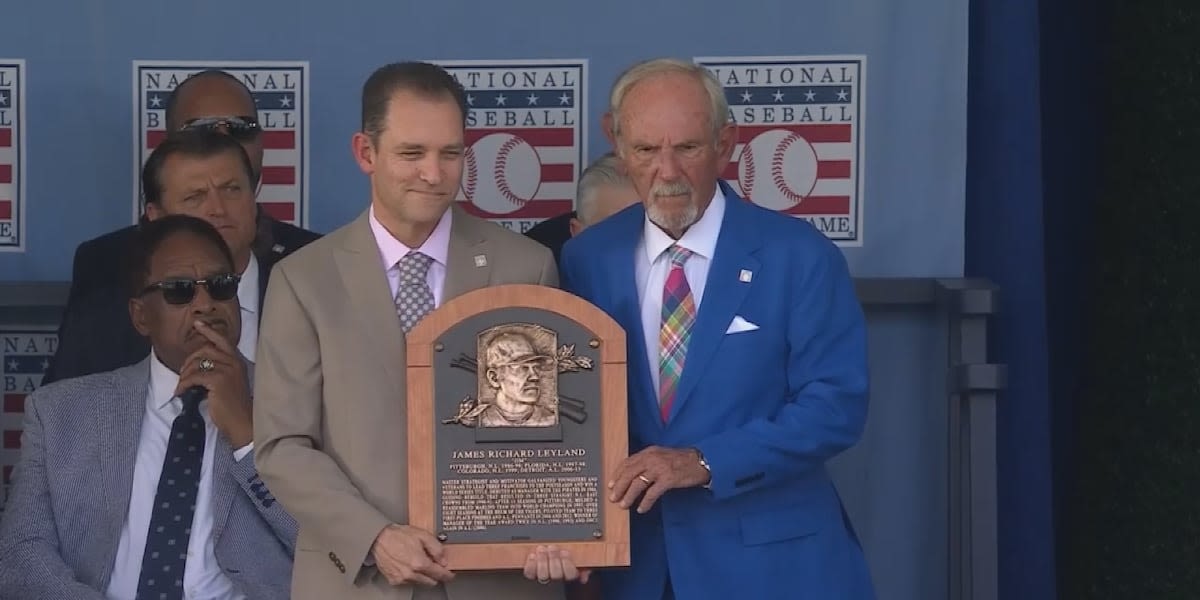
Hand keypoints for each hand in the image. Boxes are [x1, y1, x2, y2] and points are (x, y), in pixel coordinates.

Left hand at [176, 320, 252, 447]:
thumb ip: (220, 371)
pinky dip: (183, 384)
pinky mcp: (218, 380)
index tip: (197, 324)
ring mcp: (227, 370)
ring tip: (181, 386)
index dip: (209, 331)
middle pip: (205, 349)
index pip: (223, 341)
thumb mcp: (230, 384)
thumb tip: (198, 369)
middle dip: (189, 360)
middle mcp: (234, 362)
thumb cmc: (235, 406)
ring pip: (197, 363)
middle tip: (182, 373)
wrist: (242, 422)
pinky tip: (180, 392)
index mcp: (237, 362)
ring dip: (184, 375)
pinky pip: (193, 377)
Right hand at [372, 524, 453, 586]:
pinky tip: (408, 564)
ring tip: (417, 560)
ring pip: (420, 582)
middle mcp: (411, 574)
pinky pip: (408, 581)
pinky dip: (411, 575)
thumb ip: (436, 548)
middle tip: (434, 565)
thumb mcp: (423, 535)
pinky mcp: (394, 580)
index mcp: (419, 563)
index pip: (440, 575)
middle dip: (435, 574)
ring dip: (422, 575)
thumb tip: (444, 560)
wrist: (379, 538)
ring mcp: (402, 579)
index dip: (447, 575)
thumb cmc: (398, 535)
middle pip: (431, 582)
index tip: (450, 574)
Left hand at [523, 545, 589, 584]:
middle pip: (556, 575)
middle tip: (553, 548)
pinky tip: (533, 555)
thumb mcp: (577, 555)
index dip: (567, 564)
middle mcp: (556, 576)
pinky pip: (530, 573)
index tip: (565, 552)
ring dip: (543, 561)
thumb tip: (584, 574)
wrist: (547, 548)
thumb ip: (583, 563)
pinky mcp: (532, 572)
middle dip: (554, 560)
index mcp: (569, 571)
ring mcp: (544, 574)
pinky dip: (531, 564)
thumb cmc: (563, 552)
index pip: (570, 574)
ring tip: (542, 549)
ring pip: (543, 575)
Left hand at [609, 446, 709, 512]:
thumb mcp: (661, 456)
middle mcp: (652, 458)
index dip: (617, 474)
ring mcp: (660, 468)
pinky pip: (652, 493)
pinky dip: (645, 502)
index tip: (610, 484)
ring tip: (624, 505)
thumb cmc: (681, 460)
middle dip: (619, 487)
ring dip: (629, 496)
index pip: (627, 462)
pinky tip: (641, 509)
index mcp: (649, 452)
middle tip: (613, 498)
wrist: (700, 461)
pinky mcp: (668, 479)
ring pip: (638, 483)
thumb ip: (647, 462)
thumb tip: (632, 475)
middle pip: (629, 473)